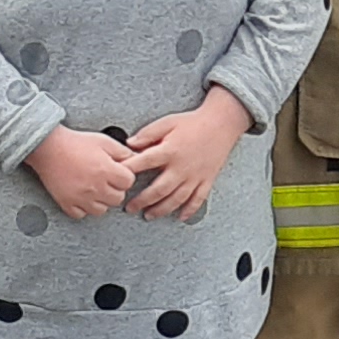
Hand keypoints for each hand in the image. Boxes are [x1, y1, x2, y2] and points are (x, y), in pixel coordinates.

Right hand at [29, 126, 138, 218]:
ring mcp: (81, 198)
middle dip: (115, 189)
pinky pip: (81, 214)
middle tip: (106, 180)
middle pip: (118, 198)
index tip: (118, 172)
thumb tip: (135, 160)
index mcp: (106, 170)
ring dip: (101, 200)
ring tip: (95, 188)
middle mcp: (95, 187)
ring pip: (102, 210)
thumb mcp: (104, 141)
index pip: (129, 182)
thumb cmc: (74, 143)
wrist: (48, 147)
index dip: (124, 176)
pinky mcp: (67, 203)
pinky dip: (83, 208)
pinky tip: (82, 196)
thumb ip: (123, 152)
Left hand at [124, 90, 251, 219]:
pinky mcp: (206, 180)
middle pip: (158, 190)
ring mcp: (195, 176)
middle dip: (142, 201)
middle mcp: (182, 167)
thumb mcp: (167, 122)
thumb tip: (129, 144)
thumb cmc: (194, 122)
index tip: (117, 179)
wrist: (222, 123)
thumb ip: (148, 134)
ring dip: (161, 210)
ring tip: (149, 215)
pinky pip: (198, 200)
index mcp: (170, 151)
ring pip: (176, 199)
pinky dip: (189, 210)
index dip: (128, 171)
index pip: (144, 163)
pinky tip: (180, 217)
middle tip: (130, 207)